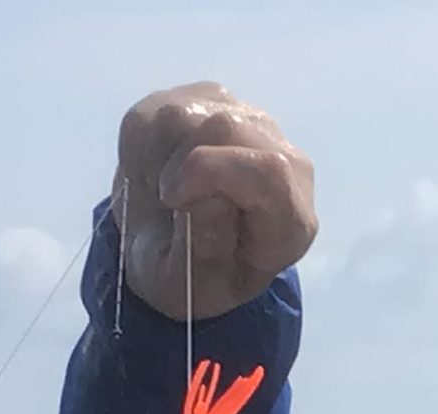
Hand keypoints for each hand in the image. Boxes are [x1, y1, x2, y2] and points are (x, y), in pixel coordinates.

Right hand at [112, 82, 316, 321]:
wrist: (172, 252)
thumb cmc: (188, 278)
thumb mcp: (187, 288)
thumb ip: (203, 248)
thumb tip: (208, 193)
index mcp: (291, 222)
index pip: (270, 172)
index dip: (210, 173)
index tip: (173, 200)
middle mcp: (286, 164)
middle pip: (227, 128)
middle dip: (174, 165)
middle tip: (163, 203)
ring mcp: (254, 125)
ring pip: (190, 113)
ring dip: (157, 156)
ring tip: (163, 192)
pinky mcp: (217, 100)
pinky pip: (166, 103)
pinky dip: (146, 140)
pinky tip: (158, 169)